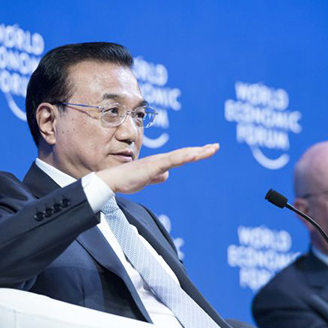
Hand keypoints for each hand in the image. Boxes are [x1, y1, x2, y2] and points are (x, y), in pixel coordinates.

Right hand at [97, 143, 218, 193]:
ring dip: (197, 152)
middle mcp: (160, 159)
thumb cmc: (125, 179)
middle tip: (216, 146)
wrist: (112, 180)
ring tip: (211, 149)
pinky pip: (172, 160)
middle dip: (201, 150)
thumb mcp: (146, 180)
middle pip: (185, 153)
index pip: (181, 157)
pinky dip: (184, 157)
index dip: (195, 153)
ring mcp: (157, 161)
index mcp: (159, 163)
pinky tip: (194, 155)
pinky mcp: (153, 166)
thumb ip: (156, 177)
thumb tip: (166, 176)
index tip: (207, 150)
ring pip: (181, 155)